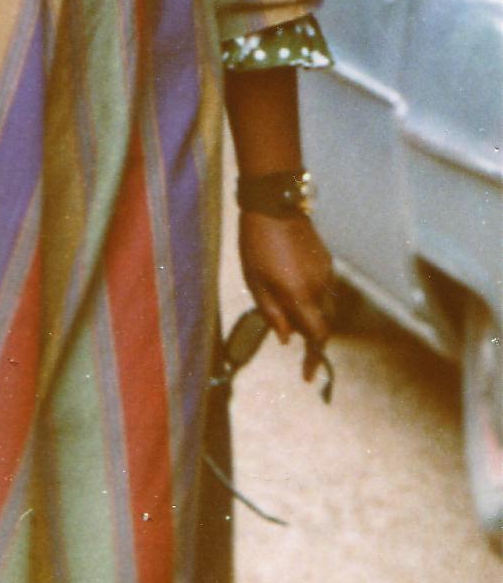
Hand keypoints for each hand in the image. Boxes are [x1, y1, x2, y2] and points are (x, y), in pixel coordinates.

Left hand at [238, 211, 333, 381]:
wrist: (274, 205)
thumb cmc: (256, 243)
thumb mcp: (254, 281)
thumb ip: (272, 313)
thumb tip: (286, 339)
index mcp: (299, 295)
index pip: (316, 337)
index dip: (314, 360)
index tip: (308, 377)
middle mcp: (319, 288)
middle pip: (324, 325)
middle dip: (312, 338)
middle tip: (292, 338)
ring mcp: (326, 273)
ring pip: (327, 307)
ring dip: (313, 316)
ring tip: (288, 309)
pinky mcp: (327, 261)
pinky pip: (325, 289)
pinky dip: (314, 297)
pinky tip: (293, 285)